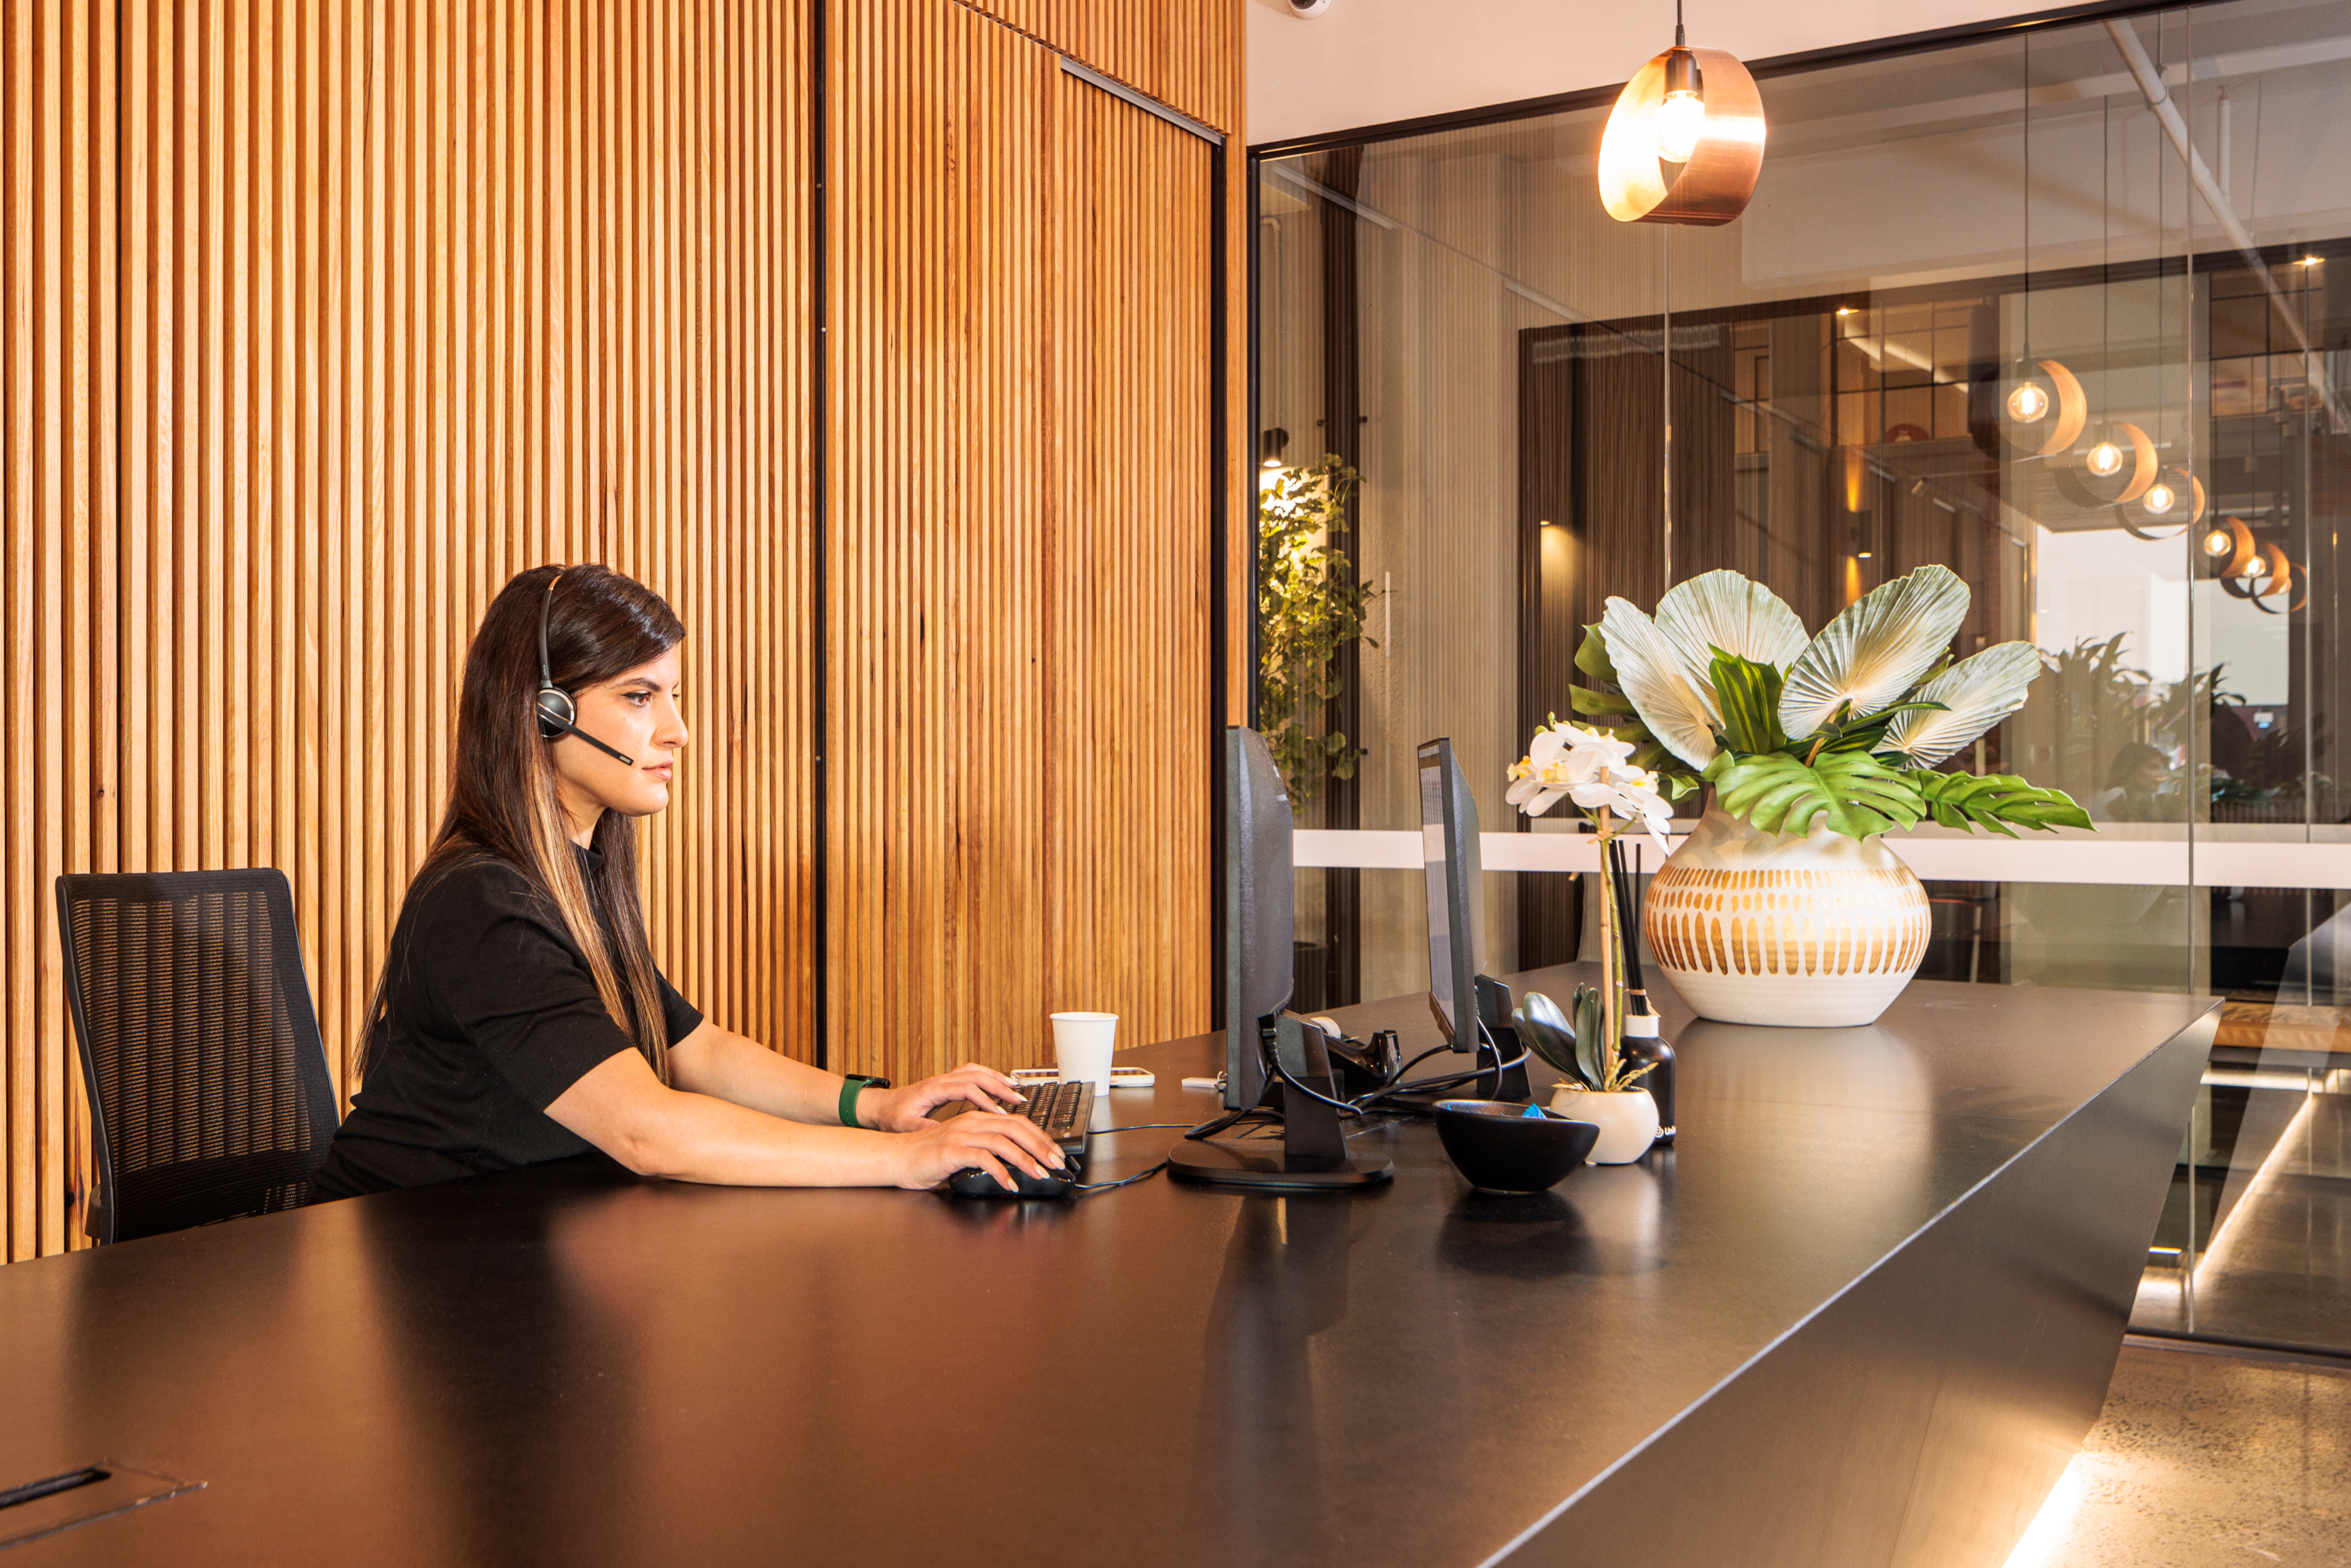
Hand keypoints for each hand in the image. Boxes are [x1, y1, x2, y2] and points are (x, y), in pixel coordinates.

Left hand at [862, 1063, 1025, 1131]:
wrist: (880, 1106)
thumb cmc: (892, 1116)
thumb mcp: (905, 1126)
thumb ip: (925, 1129)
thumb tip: (947, 1134)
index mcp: (933, 1089)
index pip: (965, 1089)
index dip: (984, 1101)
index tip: (999, 1114)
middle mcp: (941, 1080)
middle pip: (977, 1076)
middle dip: (999, 1087)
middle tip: (1018, 1100)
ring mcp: (945, 1078)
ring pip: (977, 1071)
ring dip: (997, 1079)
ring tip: (1016, 1090)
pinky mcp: (947, 1082)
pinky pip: (973, 1073)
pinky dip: (989, 1077)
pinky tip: (1000, 1086)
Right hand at [891, 1110, 1067, 1191]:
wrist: (897, 1159)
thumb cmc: (928, 1158)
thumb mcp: (964, 1152)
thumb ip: (987, 1153)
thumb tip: (1014, 1167)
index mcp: (977, 1119)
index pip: (1017, 1122)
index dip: (1040, 1136)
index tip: (1054, 1152)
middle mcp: (971, 1122)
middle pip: (1016, 1127)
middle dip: (1041, 1145)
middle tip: (1056, 1162)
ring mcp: (961, 1134)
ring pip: (1004, 1141)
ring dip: (1026, 1159)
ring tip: (1040, 1174)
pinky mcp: (952, 1150)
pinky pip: (984, 1158)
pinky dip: (1001, 1172)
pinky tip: (1009, 1184)